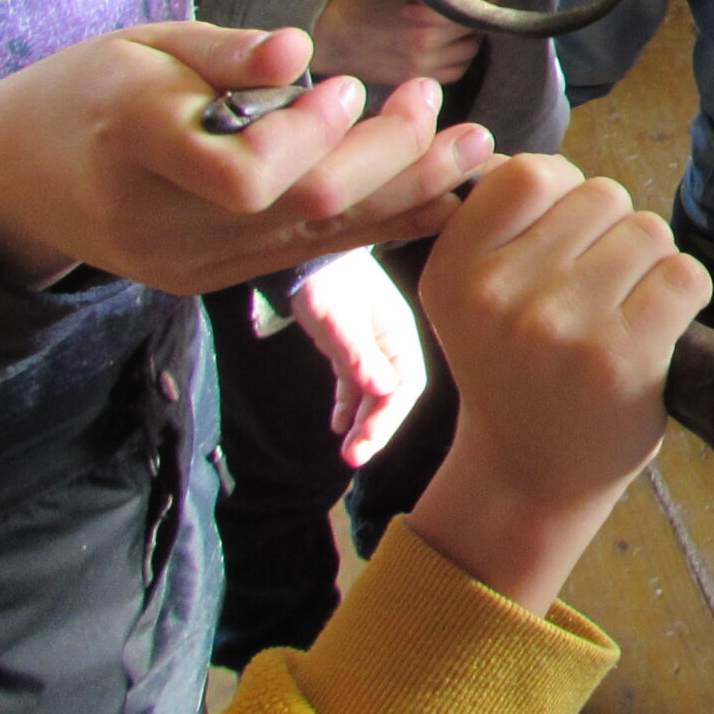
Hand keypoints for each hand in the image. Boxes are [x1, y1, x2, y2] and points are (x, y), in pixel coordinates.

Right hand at [0, 22, 490, 292]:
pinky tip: (441, 199)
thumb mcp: (144, 48)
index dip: (315, 133)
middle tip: (438, 102)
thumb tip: (299, 49)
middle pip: (300, 207)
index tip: (352, 83)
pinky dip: (382, 223)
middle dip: (389, 157)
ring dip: (408, 190)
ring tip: (475, 148)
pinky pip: (309, 253)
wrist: (20, 176)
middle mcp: (163, 223)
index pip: (246, 174)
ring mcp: (190, 262)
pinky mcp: (213, 277)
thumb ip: (224, 54)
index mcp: (136, 148)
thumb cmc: (89, 91)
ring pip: (317, 236)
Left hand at [292, 248, 426, 465]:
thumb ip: (360, 354)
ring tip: (347, 452)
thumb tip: (386, 391)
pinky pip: (355, 383)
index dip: (388, 418)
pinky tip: (336, 425)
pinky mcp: (350, 346)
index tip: (365, 445)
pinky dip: (348, 405)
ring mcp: (371, 345)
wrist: (307, 254)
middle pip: (392, 394)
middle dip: (376, 428)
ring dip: (363, 422)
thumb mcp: (338, 319)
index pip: (406, 386)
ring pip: (374, 392)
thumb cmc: (325, 281)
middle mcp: (391, 343)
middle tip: (353, 458)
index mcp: (399, 334)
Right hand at [312, 0, 483, 86]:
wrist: (325, 33)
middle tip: (468, 1)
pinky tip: (449, 42)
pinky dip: (458, 57)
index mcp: (422, 5)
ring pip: (470, 48)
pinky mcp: (416, 77)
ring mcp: (422, 61)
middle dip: (472, 11)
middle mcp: (425, 37)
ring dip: (468, 35)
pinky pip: (457, 70)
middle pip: (472, 24)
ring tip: (457, 21)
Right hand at [409, 154, 707, 614]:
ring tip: (621, 311)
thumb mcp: (468, 295)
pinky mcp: (624, 357)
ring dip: (649, 264)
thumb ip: (494, 221)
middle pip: (602, 194)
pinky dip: (682, 294)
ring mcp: (564, 326)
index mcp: (455, 269)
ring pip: (647, 230)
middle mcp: (502, 294)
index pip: (531, 171)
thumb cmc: (511, 369)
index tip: (561, 235)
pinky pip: (685, 274)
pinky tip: (654, 328)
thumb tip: (518, 153)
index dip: (563, 192)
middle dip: (610, 232)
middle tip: (593, 289)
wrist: (528, 475)